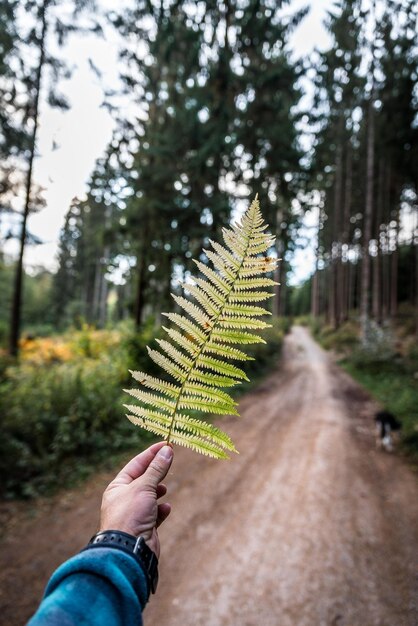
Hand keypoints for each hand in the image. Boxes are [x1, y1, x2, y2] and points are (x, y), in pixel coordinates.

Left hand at [100, 442, 172, 557]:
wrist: (129, 550)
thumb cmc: (131, 515)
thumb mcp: (144, 486)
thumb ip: (156, 469)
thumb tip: (167, 450)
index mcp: (117, 487)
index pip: (136, 464)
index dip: (151, 453)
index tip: (166, 444)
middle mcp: (124, 499)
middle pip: (143, 479)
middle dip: (157, 472)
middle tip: (171, 460)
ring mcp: (134, 514)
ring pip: (150, 496)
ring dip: (158, 491)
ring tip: (164, 489)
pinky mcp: (144, 527)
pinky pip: (155, 514)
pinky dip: (161, 510)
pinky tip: (165, 508)